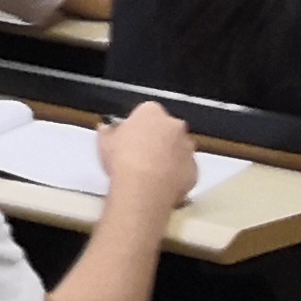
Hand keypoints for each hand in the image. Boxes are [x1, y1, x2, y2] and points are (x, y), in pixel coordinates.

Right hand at [93, 99, 197, 217]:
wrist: (144, 189)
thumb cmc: (122, 159)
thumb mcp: (105, 143)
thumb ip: (108, 132)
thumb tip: (106, 129)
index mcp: (151, 111)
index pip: (147, 111)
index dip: (139, 125)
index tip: (131, 137)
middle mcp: (174, 125)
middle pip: (167, 128)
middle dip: (159, 138)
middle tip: (142, 153)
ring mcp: (188, 147)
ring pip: (180, 148)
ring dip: (170, 155)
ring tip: (153, 172)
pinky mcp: (195, 169)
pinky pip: (185, 168)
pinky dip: (177, 173)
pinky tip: (163, 184)